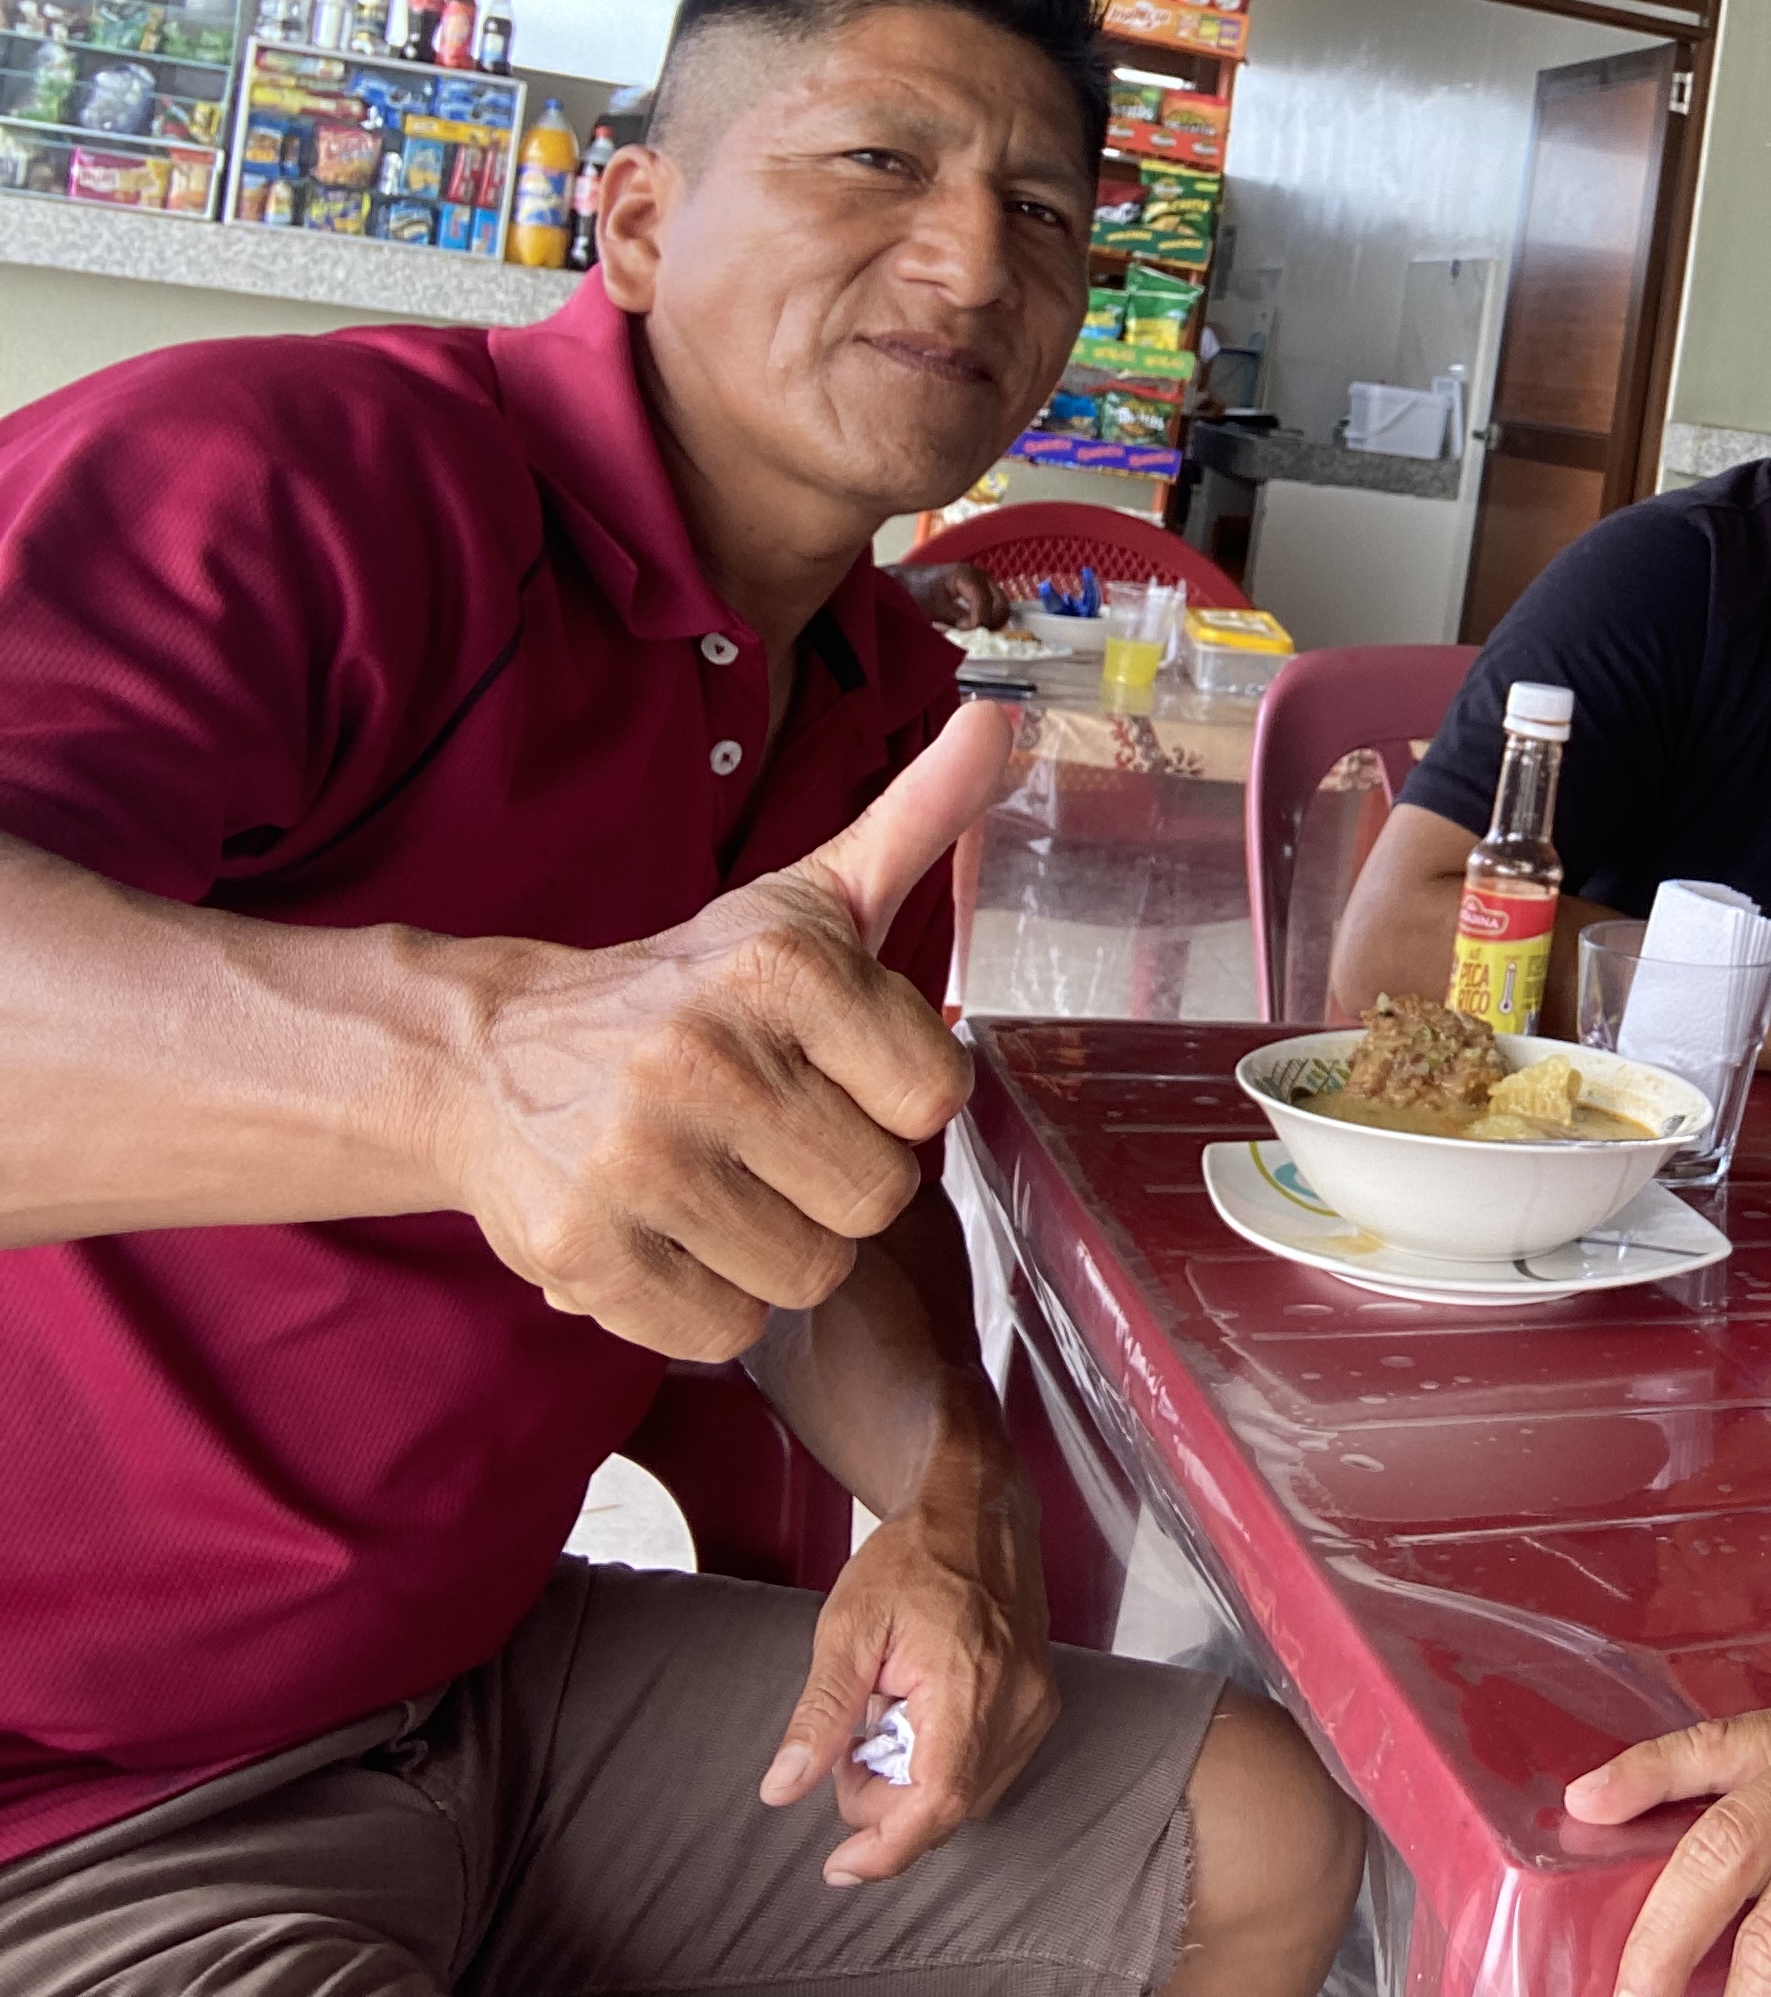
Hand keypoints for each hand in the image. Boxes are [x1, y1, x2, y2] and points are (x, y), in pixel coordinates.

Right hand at [431, 705, 1005, 1361]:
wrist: (491, 1059)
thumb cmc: (686, 990)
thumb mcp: (805, 901)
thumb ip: (915, 821)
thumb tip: (999, 721)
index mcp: (784, 968)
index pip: (937, 1096)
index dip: (895, 1099)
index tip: (836, 1073)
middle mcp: (708, 1056)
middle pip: (879, 1198)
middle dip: (837, 1182)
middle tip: (771, 1138)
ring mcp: (640, 1159)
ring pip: (812, 1275)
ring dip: (777, 1249)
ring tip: (721, 1186)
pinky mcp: (583, 1252)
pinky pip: (725, 1330)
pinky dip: (707, 1304)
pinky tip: (667, 1236)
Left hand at [757, 1483, 1058, 1885]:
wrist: (976, 1512)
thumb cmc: (913, 1559)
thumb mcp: (847, 1629)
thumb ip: (820, 1716)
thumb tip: (783, 1788)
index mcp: (968, 1683)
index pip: (937, 1802)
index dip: (887, 1849)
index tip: (840, 1867)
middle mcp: (1015, 1703)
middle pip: (949, 1807)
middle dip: (886, 1804)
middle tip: (848, 1750)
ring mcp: (1034, 1704)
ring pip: (971, 1795)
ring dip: (914, 1786)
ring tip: (884, 1724)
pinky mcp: (1039, 1702)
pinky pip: (989, 1769)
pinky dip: (943, 1766)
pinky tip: (918, 1721)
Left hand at [893, 560, 1011, 631]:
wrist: (906, 582)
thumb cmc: (916, 592)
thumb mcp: (934, 608)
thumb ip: (956, 618)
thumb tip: (975, 630)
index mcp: (969, 577)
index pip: (986, 605)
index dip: (978, 624)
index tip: (963, 633)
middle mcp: (982, 577)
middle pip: (1001, 608)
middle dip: (989, 625)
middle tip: (971, 636)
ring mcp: (985, 583)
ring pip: (1001, 609)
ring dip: (989, 624)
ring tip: (969, 632)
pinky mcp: (983, 590)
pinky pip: (995, 608)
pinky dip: (988, 620)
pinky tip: (971, 627)